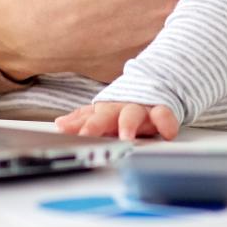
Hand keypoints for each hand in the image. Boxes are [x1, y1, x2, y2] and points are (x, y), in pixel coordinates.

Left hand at [54, 101, 179, 140]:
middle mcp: (120, 110)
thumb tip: (59, 123)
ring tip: (125, 136)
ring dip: (128, 124)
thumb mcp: (103, 113)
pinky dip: (165, 122)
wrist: (153, 89)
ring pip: (132, 114)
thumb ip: (82, 119)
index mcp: (104, 111)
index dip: (75, 125)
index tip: (63, 131)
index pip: (87, 118)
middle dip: (95, 125)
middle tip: (86, 135)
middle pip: (105, 115)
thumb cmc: (123, 108)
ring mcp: (140, 110)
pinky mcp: (161, 111)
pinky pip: (164, 115)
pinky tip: (167, 132)